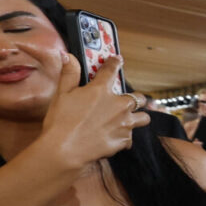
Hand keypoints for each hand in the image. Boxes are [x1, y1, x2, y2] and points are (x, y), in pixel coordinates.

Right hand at [39, 56, 146, 170]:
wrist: (66, 149)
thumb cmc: (62, 121)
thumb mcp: (62, 93)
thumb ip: (69, 73)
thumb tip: (68, 55)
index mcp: (101, 90)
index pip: (111, 71)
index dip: (115, 63)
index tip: (117, 60)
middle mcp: (118, 105)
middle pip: (138, 98)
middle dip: (135, 98)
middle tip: (125, 99)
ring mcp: (124, 123)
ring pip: (143, 118)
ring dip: (138, 117)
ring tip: (128, 118)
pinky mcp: (124, 140)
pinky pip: (131, 137)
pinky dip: (126, 136)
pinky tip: (116, 136)